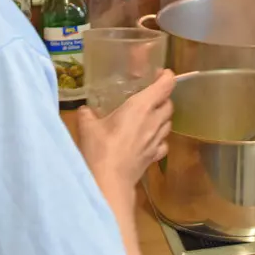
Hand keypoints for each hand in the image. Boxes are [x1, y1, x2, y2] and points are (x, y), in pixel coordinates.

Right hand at [77, 69, 174, 189]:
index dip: (166, 77)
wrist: (109, 181)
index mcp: (141, 107)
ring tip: (149, 117)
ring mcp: (157, 140)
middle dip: (163, 98)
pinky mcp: (155, 157)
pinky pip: (164, 143)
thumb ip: (87, 114)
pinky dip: (160, 138)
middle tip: (150, 96)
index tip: (161, 73)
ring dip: (162, 117)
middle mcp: (154, 121)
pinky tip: (149, 140)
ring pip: (169, 123)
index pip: (165, 86)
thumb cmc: (100, 149)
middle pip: (169, 105)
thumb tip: (84, 109)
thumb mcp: (87, 127)